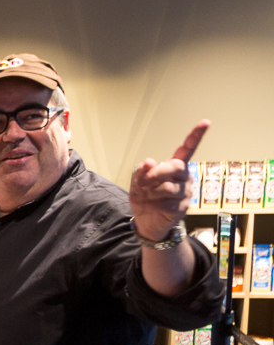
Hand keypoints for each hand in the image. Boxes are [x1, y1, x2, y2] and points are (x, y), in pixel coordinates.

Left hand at [130, 120, 208, 241]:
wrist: (146, 222)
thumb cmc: (145, 198)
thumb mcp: (137, 183)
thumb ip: (142, 172)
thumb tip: (150, 161)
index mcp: (175, 167)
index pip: (187, 149)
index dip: (196, 136)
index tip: (206, 122)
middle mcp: (184, 177)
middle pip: (176, 166)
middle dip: (157, 173)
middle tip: (144, 182)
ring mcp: (186, 192)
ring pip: (169, 187)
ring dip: (151, 192)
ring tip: (146, 197)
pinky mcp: (183, 206)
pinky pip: (167, 202)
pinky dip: (153, 204)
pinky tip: (152, 206)